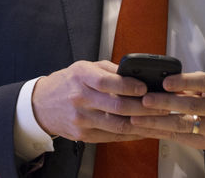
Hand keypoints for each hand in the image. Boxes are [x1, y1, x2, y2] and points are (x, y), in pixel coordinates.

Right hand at [32, 60, 168, 142]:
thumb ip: (109, 70)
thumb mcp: (83, 67)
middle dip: (144, 108)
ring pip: (118, 125)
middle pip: (117, 107)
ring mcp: (81, 119)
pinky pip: (112, 137)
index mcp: (80, 77)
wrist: (41, 104)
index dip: (129, 86)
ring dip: (142, 124)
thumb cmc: (67, 83)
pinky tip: (143, 130)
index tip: (145, 87)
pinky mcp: (83, 135)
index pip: (106, 82)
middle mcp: (79, 98)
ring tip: (158, 120)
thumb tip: (137, 74)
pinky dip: (131, 134)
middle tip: (162, 106)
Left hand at [129, 71, 204, 150]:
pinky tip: (144, 128)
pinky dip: (159, 132)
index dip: (184, 82)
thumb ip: (192, 83)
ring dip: (157, 121)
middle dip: (165, 103)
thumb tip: (159, 81)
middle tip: (145, 100)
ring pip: (183, 125)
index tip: (165, 82)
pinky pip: (179, 138)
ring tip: (137, 118)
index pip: (204, 82)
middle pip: (192, 106)